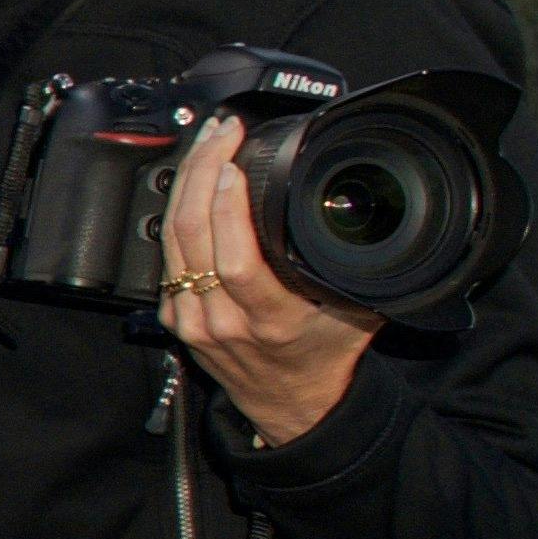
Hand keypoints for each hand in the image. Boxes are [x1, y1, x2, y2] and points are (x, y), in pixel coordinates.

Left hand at [159, 117, 378, 443]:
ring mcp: (192, 318)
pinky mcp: (172, 316)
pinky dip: (177, 211)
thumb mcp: (359, 311)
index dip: (228, 207)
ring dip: (187, 183)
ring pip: (171, 239)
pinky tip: (192, 183)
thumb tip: (371, 216)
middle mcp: (223, 319)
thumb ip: (358, 268)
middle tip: (221, 132)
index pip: (236, 259)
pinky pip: (166, 254)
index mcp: (271, 318)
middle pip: (193, 235)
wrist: (293, 405)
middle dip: (204, 171)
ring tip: (207, 144)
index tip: (237, 163)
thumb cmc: (328, 356)